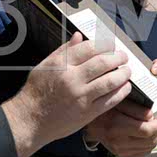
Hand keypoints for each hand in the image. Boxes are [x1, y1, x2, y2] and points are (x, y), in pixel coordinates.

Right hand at [2, 32, 132, 156]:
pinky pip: (110, 100)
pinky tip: (125, 87)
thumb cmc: (36, 92)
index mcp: (62, 64)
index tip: (111, 45)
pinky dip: (121, 92)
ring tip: (127, 70)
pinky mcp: (87, 113)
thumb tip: (79, 36)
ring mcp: (81, 96)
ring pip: (110, 81)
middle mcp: (72, 79)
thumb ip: (64, 50)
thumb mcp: (45, 66)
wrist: (29, 120)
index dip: (105, 45)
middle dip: (118, 57)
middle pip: (103, 63)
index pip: (90, 48)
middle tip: (124, 56)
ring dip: (123, 74)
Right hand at [84, 100, 156, 156]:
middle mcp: (118, 141)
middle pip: (150, 141)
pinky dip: (149, 145)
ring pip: (148, 148)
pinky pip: (142, 153)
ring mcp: (120, 150)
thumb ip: (135, 108)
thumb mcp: (118, 102)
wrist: (91, 125)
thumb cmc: (103, 111)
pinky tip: (149, 136)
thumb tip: (151, 115)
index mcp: (117, 126)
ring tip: (155, 127)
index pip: (146, 131)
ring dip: (156, 137)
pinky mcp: (122, 155)